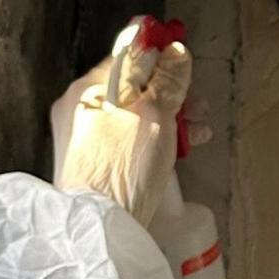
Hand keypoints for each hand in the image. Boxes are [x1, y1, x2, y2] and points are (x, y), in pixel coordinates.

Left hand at [51, 21, 192, 223]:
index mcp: (87, 91)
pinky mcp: (99, 165)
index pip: (126, 55)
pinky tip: (179, 148)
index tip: (181, 48)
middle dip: (171, 91)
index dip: (158, 50)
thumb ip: (167, 82)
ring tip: (196, 131)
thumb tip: (176, 53)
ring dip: (170, 116)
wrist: (102, 230)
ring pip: (136, 114)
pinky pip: (132, 139)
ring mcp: (88, 140)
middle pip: (134, 86)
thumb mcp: (154, 117)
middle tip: (196, 103)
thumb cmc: (120, 175)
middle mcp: (82, 112)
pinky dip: (157, 139)